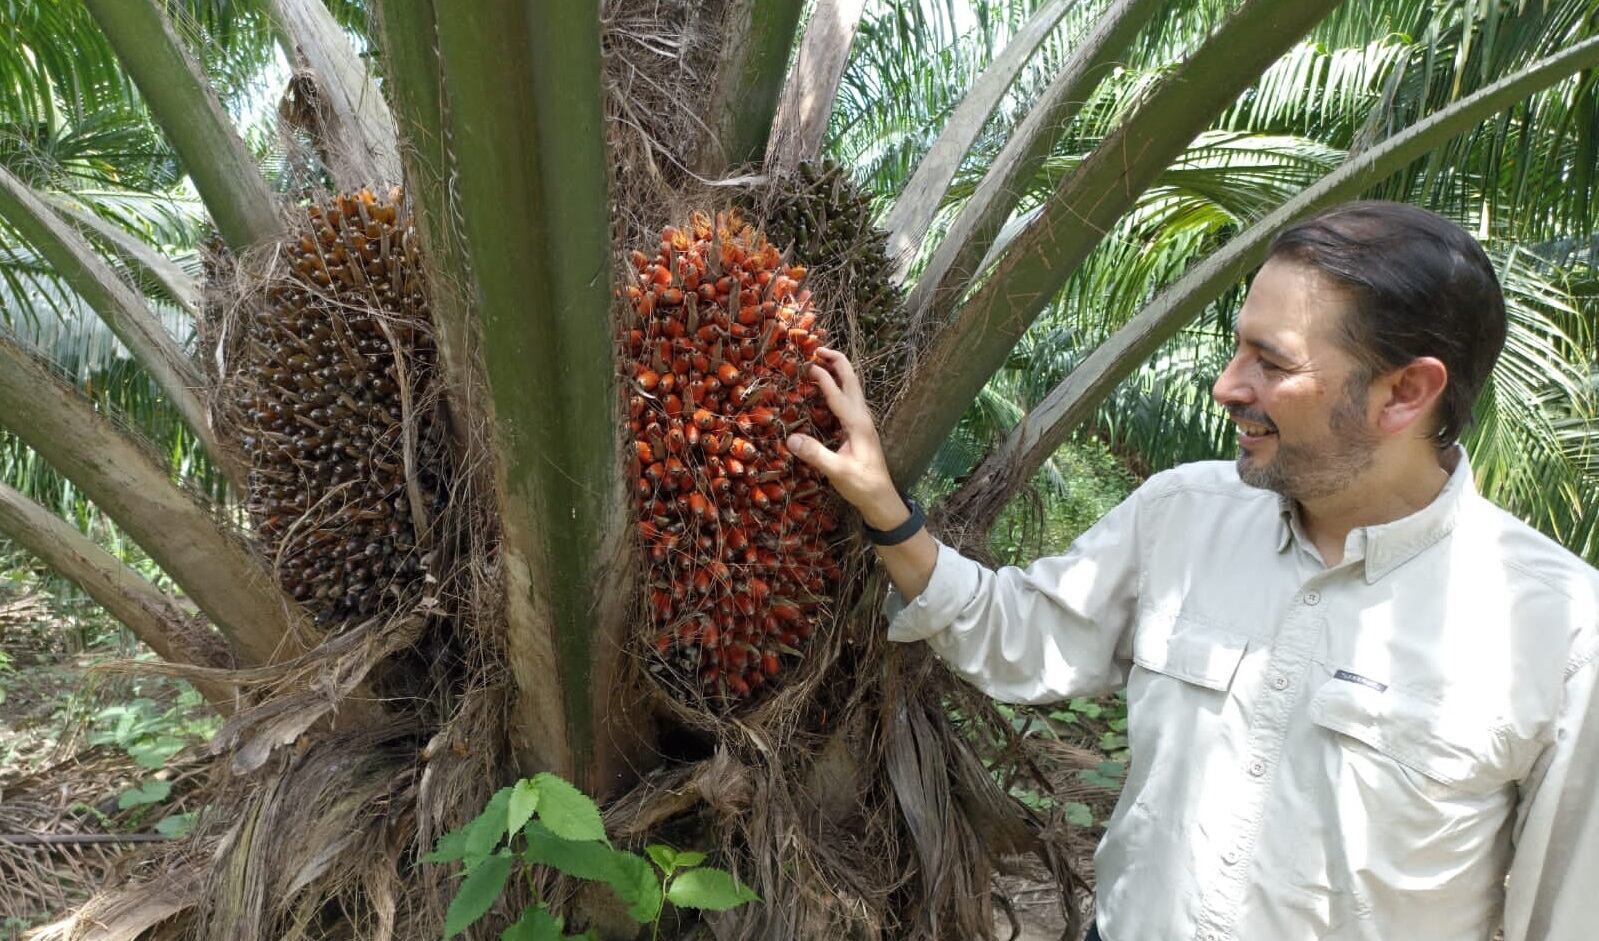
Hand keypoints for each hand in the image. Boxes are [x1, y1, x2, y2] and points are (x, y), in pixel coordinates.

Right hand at [785, 348, 908, 529]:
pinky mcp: (860, 428)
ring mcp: (863, 422)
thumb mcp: (838, 472)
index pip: (838, 393)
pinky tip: (827, 389)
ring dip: (838, 370)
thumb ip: (816, 455)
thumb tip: (791, 439)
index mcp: (857, 424)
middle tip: (816, 349)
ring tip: (821, 360)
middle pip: (851, 380)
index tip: (806, 364)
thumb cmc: (862, 485)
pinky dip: (838, 385)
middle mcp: (863, 417)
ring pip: (852, 387)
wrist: (882, 498)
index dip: (822, 377)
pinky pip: (849, 399)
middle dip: (836, 361)